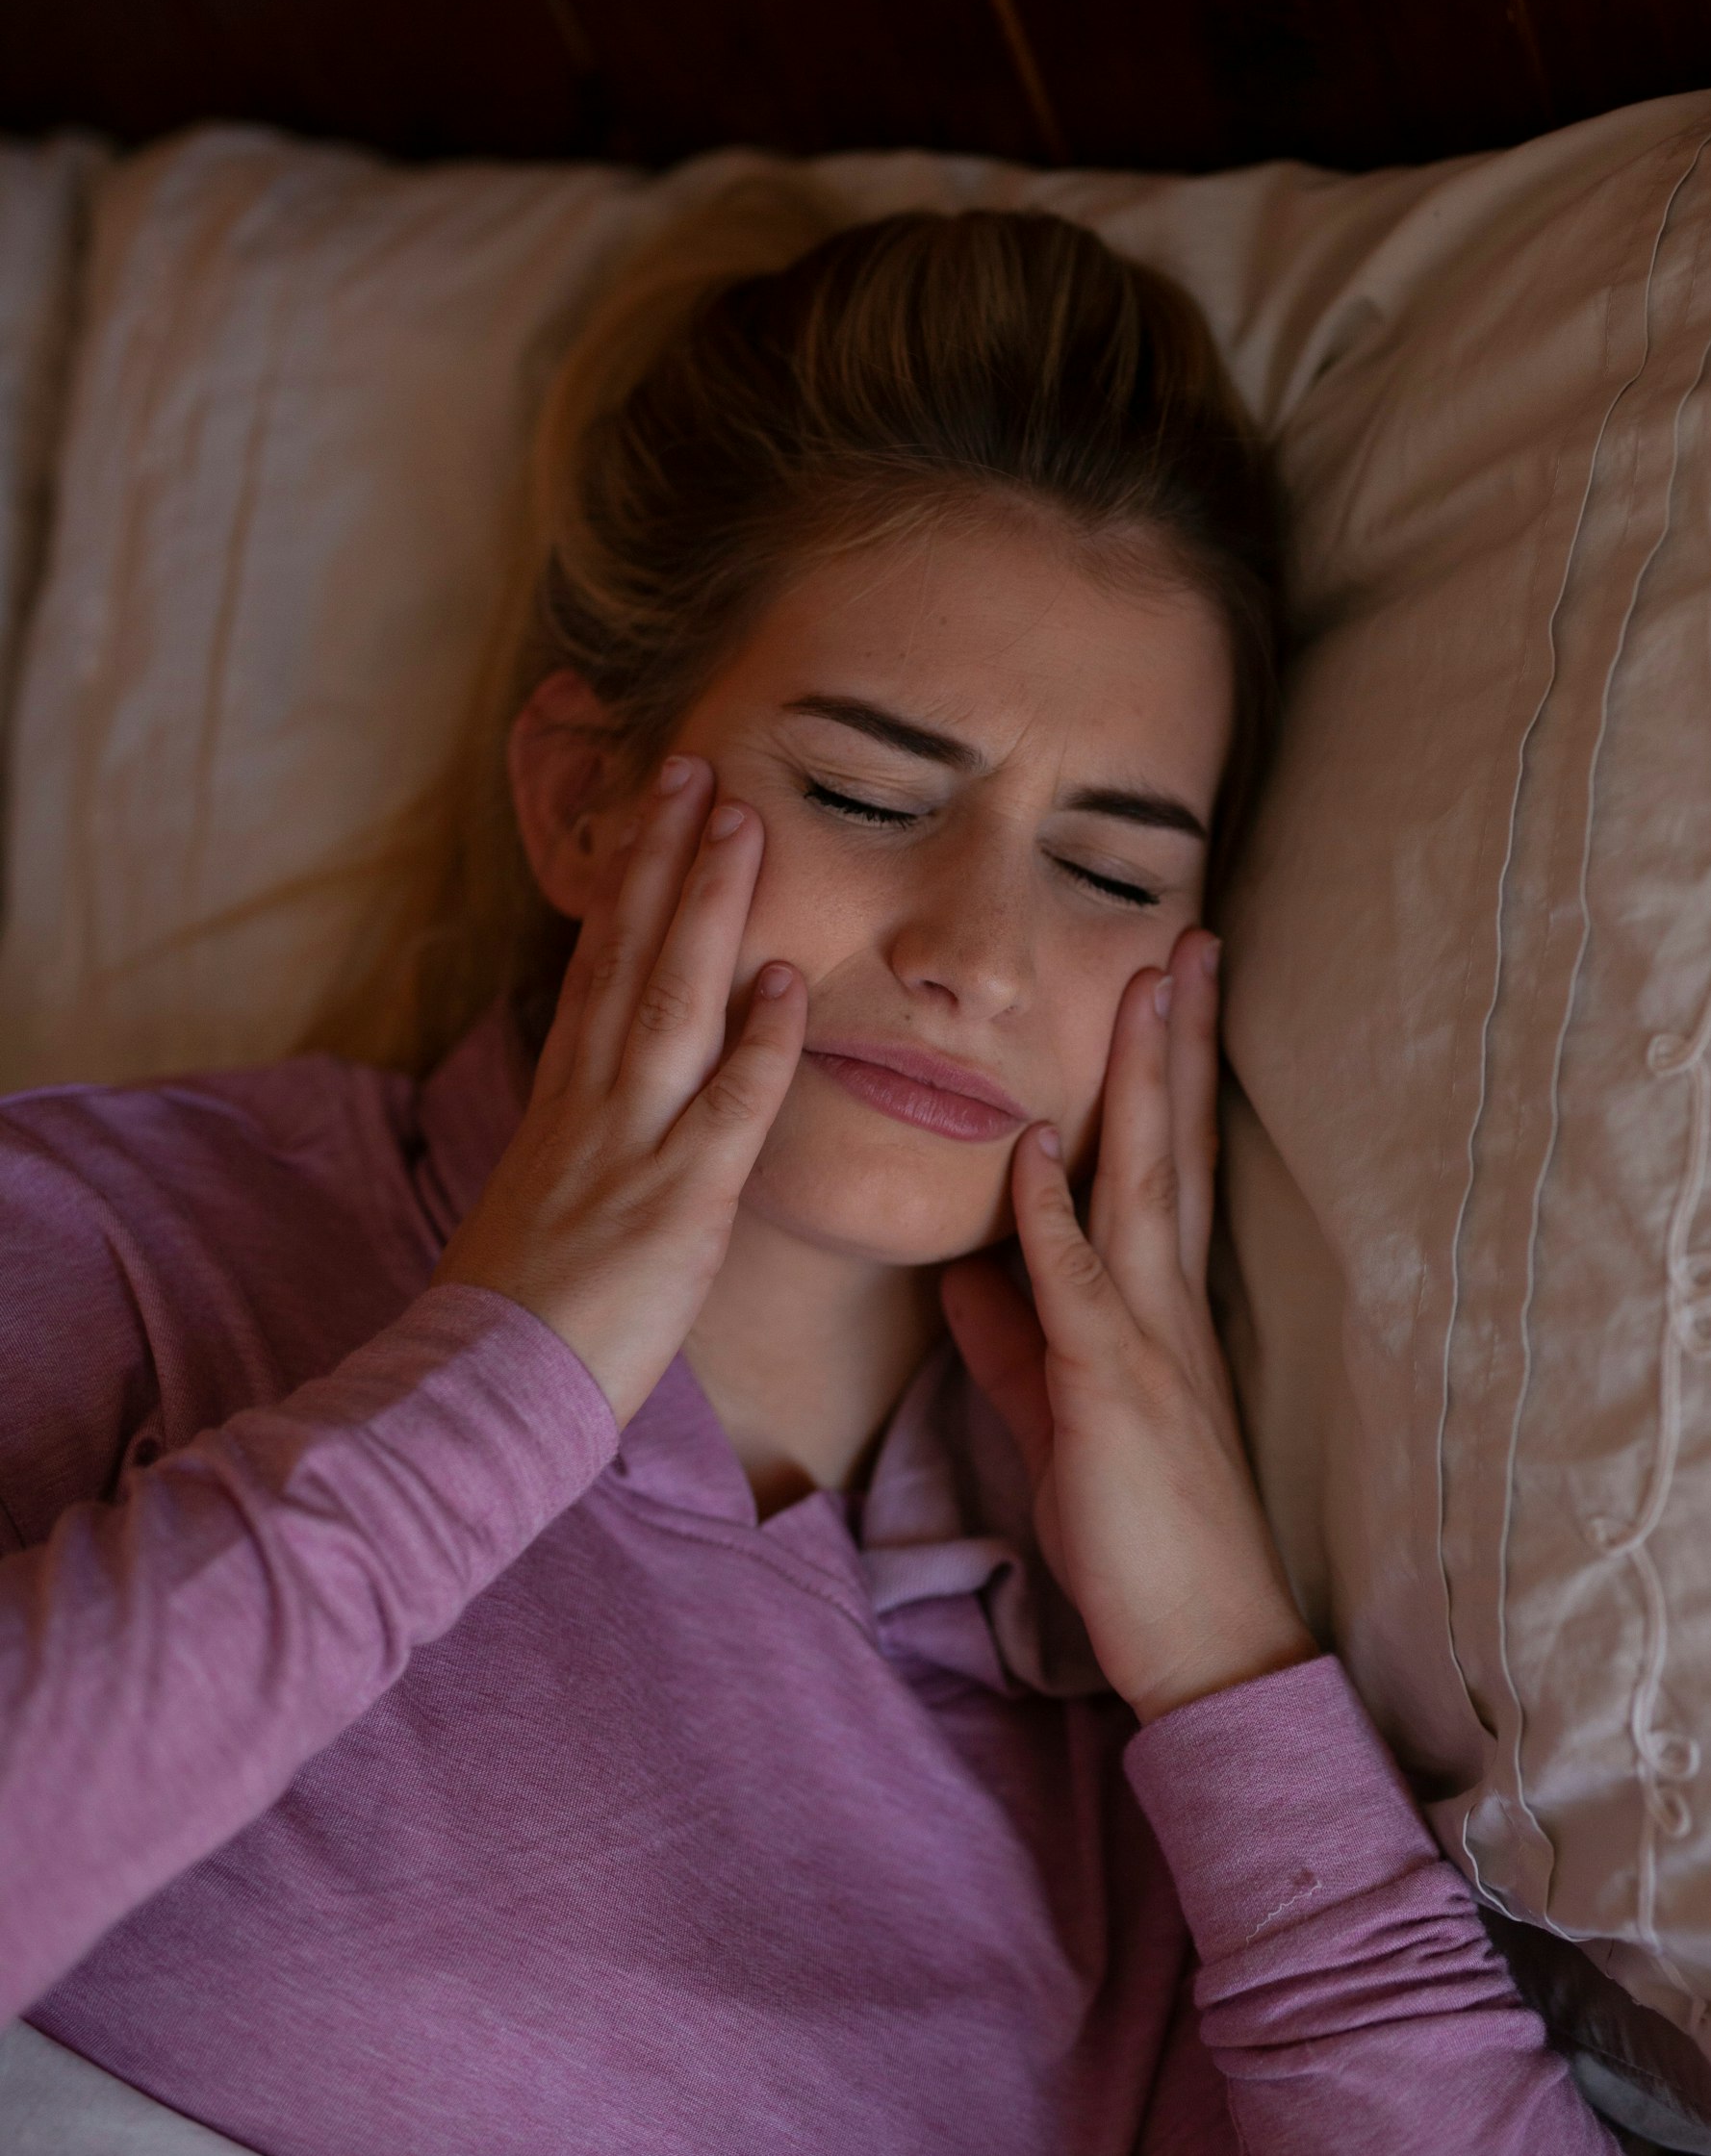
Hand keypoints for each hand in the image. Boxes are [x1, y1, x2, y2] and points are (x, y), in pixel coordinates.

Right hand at [435, 759, 806, 1425]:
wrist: (478, 1389)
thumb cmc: (520, 1313)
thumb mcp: (547, 1197)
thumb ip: (586, 1139)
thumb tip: (610, 1105)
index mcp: (563, 1100)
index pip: (598, 965)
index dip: (631, 884)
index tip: (657, 811)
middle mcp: (592, 1102)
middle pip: (630, 955)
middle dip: (668, 857)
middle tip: (699, 766)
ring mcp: (633, 1145)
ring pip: (674, 1001)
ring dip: (711, 908)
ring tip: (744, 822)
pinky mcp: (678, 1204)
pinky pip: (728, 1110)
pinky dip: (758, 1043)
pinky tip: (786, 982)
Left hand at [941, 930, 1313, 1722]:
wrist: (1202, 1642)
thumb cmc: (1133, 1533)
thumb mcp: (1055, 1413)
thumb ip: (1014, 1336)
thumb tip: (968, 1271)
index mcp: (1158, 1304)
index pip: (1163, 1162)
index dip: (1164, 1071)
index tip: (1165, 984)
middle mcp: (1167, 1303)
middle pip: (1173, 1144)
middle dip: (1178, 1038)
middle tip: (1188, 937)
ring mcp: (1148, 1340)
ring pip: (1144, 1184)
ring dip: (1141, 1082)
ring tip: (1148, 987)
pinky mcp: (1112, 1391)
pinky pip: (1080, 1284)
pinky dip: (1056, 1211)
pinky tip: (1041, 1144)